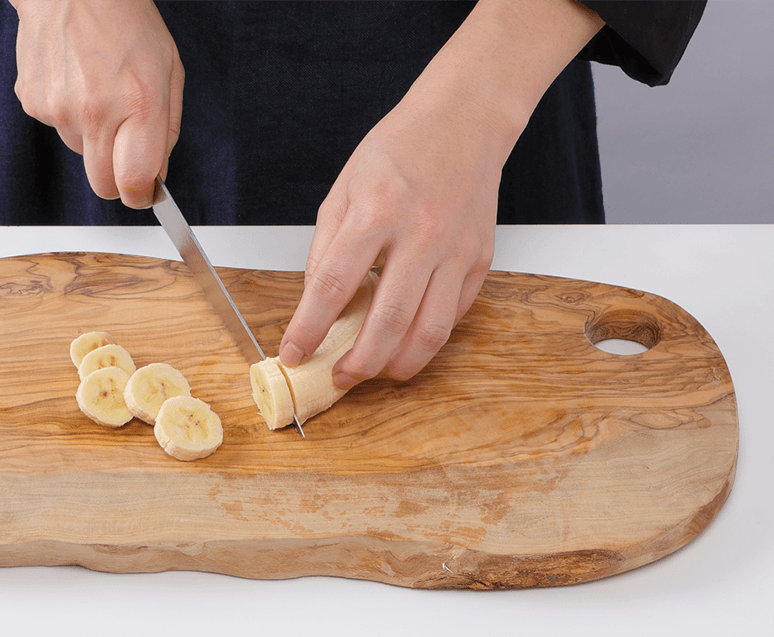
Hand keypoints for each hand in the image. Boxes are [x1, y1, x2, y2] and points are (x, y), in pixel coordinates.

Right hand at [10, 0, 183, 208]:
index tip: (144, 192)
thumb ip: (167, 130)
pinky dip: (69, 114)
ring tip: (100, 92)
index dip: (140, 194)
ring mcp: (58, 109)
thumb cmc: (125, 21)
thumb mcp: (169, 70)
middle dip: (117, 177)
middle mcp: (94, 112)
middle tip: (125, 150)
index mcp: (137, 104)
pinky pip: (59, 129)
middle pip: (103, 184)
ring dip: (93, 136)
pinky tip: (76, 81)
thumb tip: (156, 175)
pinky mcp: (33, 103)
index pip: (133, 182)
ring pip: (81, 152)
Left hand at [278, 0, 603, 388]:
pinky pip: (452, 316)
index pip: (333, 285)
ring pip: (429, 330)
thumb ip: (326, 249)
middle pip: (387, 319)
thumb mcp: (344, 189)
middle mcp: (421, 233)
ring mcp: (456, 250)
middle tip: (337, 377)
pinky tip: (405, 343)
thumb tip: (313, 304)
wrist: (463, 122)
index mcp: (375, 210)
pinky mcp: (480, 260)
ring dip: (397, 363)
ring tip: (372, 371)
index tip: (294, 353)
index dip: (309, 328)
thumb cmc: (399, 150)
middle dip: (358, 361)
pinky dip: (427, 340)